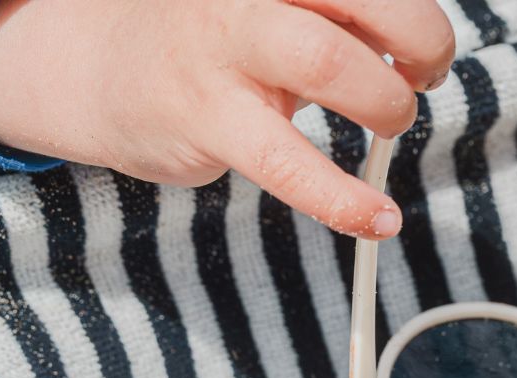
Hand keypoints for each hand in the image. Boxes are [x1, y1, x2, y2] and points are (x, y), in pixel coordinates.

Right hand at [0, 0, 456, 239]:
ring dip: (387, 104)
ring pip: (329, 62)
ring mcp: (221, 45)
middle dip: (422, 43)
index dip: (417, 15)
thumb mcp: (277, 7)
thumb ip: (340, 18)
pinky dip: (345, 199)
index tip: (420, 48)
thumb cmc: (213, 37)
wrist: (94, 64)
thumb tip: (419, 53)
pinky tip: (377, 218)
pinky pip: (289, 165)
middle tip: (419, 78)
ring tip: (388, 124)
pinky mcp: (204, 114)